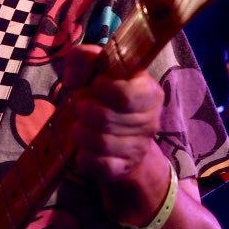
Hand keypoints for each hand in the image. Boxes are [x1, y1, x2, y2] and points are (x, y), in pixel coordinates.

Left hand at [61, 44, 163, 183]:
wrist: (118, 140)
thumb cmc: (104, 100)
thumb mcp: (95, 73)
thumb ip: (85, 59)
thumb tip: (79, 67)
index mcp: (149, 92)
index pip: (127, 94)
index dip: (104, 89)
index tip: (94, 84)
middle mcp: (150, 121)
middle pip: (107, 118)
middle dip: (84, 111)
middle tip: (79, 107)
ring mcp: (138, 147)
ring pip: (102, 143)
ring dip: (80, 133)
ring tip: (77, 127)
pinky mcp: (124, 169)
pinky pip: (99, 164)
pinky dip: (84, 157)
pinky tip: (82, 149)